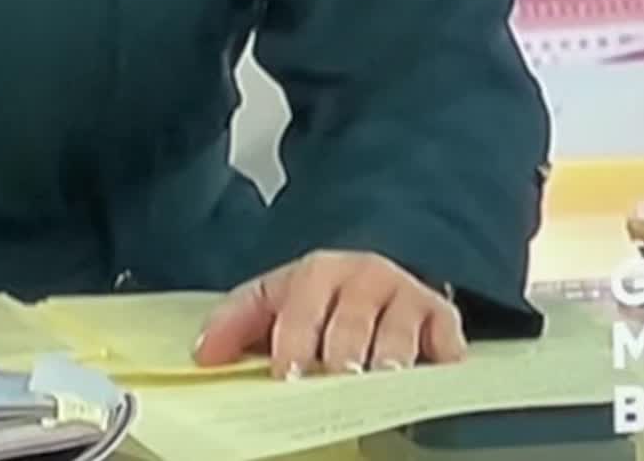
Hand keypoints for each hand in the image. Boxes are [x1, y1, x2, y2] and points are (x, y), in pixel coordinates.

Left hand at [193, 250, 467, 377]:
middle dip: (341, 351)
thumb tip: (202, 355)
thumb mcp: (276, 300)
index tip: (285, 372)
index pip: (301, 306)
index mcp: (316, 272)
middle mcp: (363, 277)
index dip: (292, 340)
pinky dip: (441, 357)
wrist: (381, 276)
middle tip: (336, 376)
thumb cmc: (321, 300)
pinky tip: (435, 369)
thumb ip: (236, 324)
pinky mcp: (442, 319)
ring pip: (396, 332)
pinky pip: (445, 339)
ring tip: (381, 377)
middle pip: (350, 321)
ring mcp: (405, 296)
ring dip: (388, 357)